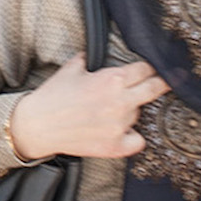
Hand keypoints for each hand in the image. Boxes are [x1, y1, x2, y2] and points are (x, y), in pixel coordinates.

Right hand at [9, 54, 169, 160]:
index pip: (144, 69)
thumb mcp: (71, 68)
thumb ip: (88, 59)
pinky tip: (121, 131)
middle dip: (160, 83)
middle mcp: (120, 102)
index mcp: (111, 79)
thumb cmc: (52, 96)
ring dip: (131, 110)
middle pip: (155, 88)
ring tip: (111, 110)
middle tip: (163, 82)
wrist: (37, 125)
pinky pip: (138, 140)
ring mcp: (120, 126)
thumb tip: (93, 54)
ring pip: (140, 114)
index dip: (148, 67)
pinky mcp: (115, 146)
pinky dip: (132, 135)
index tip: (150, 69)